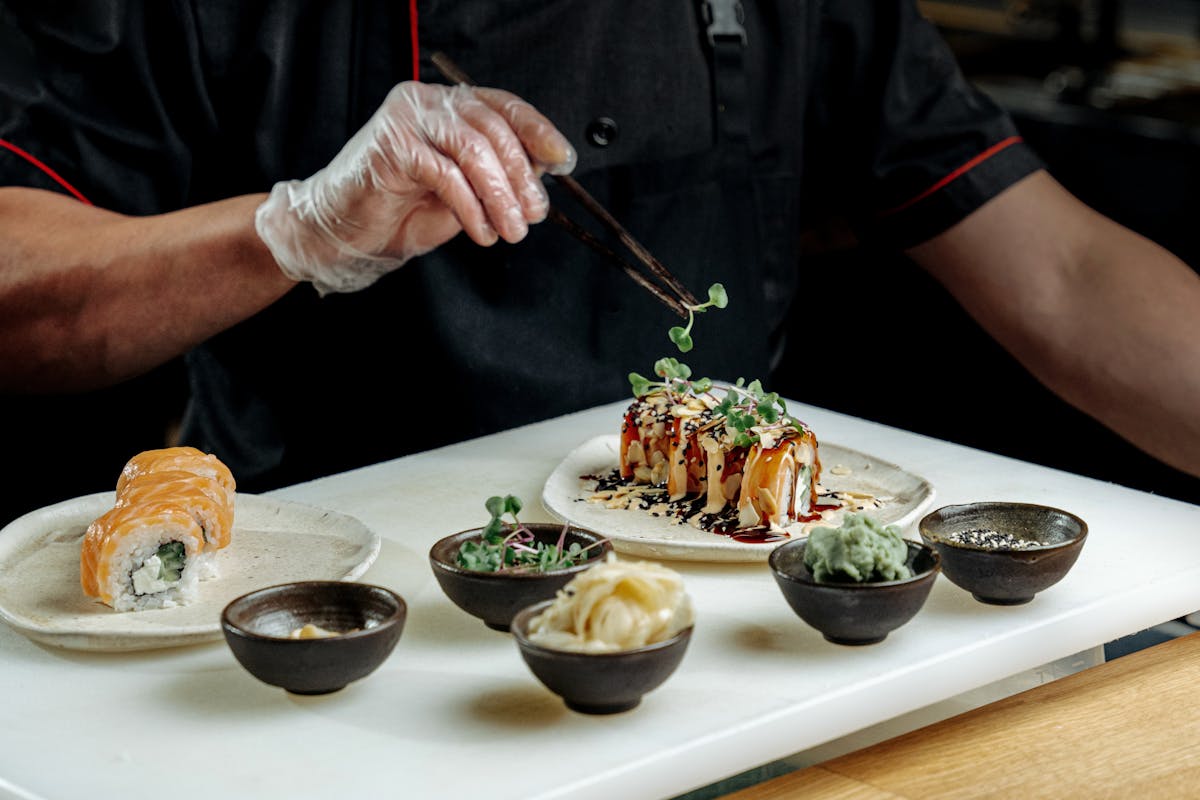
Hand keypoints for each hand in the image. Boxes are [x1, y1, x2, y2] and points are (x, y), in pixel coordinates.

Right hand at [254, 81, 576, 294]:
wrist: (346, 233)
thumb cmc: (404, 212)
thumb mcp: (468, 192)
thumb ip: (500, 175)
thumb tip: (546, 168)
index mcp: (448, 106)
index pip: (503, 106)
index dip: (538, 132)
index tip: (564, 161)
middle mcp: (427, 102)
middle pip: (493, 128)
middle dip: (522, 177)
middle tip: (534, 215)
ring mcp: (407, 119)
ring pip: (474, 149)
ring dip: (501, 196)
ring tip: (512, 230)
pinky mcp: (391, 146)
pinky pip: (447, 174)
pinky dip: (472, 208)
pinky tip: (481, 232)